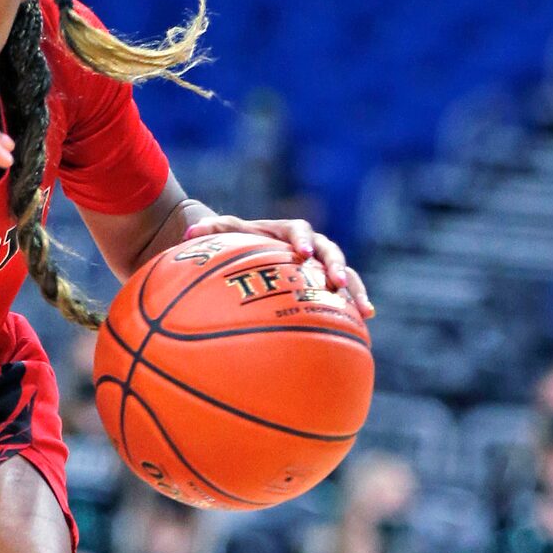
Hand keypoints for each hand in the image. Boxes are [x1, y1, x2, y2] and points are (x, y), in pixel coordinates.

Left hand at [184, 213, 373, 318]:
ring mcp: (320, 265)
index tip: (300, 252)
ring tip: (363, 310)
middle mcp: (309, 246)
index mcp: (286, 231)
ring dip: (354, 289)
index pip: (298, 230)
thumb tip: (189, 232)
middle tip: (335, 282)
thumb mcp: (222, 234)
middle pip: (328, 251)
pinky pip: (342, 293)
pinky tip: (364, 322)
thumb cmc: (235, 242)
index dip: (301, 240)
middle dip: (334, 266)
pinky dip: (353, 305)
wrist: (248, 252)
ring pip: (344, 273)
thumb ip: (210, 230)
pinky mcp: (324, 284)